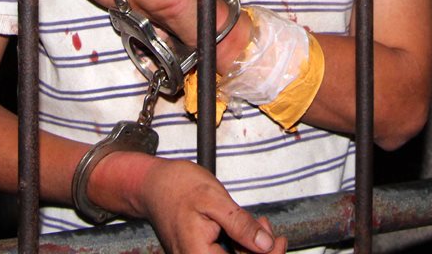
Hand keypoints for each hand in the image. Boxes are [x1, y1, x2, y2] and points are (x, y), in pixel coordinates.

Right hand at [110, 155, 286, 253]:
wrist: (152, 184)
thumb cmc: (177, 186)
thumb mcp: (214, 199)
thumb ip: (240, 224)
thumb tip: (266, 245)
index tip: (279, 242)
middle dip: (260, 251)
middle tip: (268, 226)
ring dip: (251, 247)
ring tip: (258, 223)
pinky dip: (239, 244)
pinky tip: (246, 228)